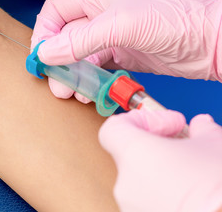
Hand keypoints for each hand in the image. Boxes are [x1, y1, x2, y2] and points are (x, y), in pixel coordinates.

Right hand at [31, 0, 221, 100]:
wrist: (207, 43)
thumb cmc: (172, 20)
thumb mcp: (120, 25)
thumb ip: (81, 39)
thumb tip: (48, 52)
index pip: (56, 11)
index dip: (44, 32)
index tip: (41, 56)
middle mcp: (100, 17)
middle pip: (64, 37)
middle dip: (57, 60)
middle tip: (56, 81)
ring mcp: (110, 38)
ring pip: (79, 56)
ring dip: (72, 74)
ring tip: (71, 91)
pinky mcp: (121, 57)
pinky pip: (96, 69)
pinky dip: (89, 81)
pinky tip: (88, 91)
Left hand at [99, 109, 221, 211]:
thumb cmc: (218, 187)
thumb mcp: (214, 146)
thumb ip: (202, 129)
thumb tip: (202, 125)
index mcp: (133, 155)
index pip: (113, 129)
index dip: (139, 121)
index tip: (167, 124)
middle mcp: (125, 184)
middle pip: (131, 156)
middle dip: (158, 148)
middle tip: (186, 147)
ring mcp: (132, 208)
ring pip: (141, 181)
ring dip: (162, 173)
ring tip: (195, 176)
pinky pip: (149, 202)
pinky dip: (165, 195)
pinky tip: (193, 198)